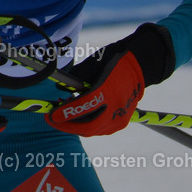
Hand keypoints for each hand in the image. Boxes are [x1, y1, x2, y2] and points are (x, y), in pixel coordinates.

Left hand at [46, 23, 174, 136]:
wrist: (140, 65)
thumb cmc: (114, 61)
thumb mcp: (93, 64)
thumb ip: (76, 78)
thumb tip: (60, 88)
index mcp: (109, 90)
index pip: (84, 107)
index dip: (65, 113)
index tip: (51, 113)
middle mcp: (116, 107)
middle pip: (88, 126)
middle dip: (67, 125)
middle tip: (52, 119)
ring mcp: (120, 116)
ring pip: (93, 130)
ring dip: (75, 126)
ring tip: (64, 117)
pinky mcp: (122, 122)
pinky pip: (100, 129)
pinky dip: (87, 126)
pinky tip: (79, 118)